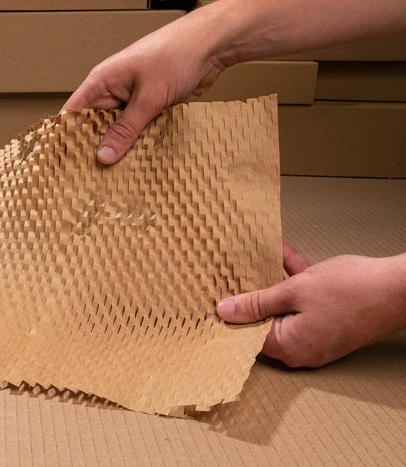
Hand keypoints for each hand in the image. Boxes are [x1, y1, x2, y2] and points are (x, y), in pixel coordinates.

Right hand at [63, 12, 232, 164]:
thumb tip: (103, 156)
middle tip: (90, 179)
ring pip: (118, 130)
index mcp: (102, 81)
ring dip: (120, 148)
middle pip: (95, 126)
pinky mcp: (150, 106)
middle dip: (96, 149)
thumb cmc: (175, 56)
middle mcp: (113, 91)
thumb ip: (126, 129)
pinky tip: (138, 162)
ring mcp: (132, 99)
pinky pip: (138, 129)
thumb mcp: (148, 97)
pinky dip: (139, 143)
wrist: (211, 45)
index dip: (66, 136)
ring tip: (114, 177)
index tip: (63, 164)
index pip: (73, 112)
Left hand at [216, 242, 405, 367]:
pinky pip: (302, 301)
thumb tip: (225, 311)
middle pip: (264, 319)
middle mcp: (301, 347)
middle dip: (251, 291)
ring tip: (255, 256)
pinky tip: (282, 253)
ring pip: (283, 305)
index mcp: (289, 346)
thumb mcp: (294, 291)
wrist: (401, 287)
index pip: (245, 335)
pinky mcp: (327, 320)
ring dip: (273, 279)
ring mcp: (315, 334)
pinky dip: (294, 279)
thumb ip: (257, 302)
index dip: (230, 314)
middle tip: (230, 272)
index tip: (213, 296)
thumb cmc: (353, 292)